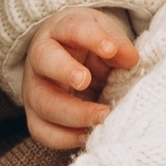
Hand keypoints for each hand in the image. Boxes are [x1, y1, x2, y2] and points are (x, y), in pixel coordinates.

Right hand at [24, 6, 138, 151]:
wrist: (68, 58)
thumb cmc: (90, 46)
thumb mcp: (106, 36)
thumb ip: (118, 45)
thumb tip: (130, 59)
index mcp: (61, 30)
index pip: (73, 28)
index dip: (91, 37)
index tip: (110, 49)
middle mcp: (41, 57)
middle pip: (45, 60)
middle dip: (64, 71)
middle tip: (86, 81)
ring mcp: (34, 88)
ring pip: (43, 102)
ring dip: (73, 113)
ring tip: (102, 116)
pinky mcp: (36, 116)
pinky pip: (42, 131)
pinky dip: (65, 137)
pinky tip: (88, 135)